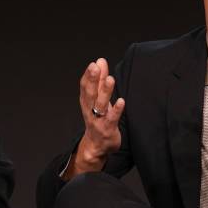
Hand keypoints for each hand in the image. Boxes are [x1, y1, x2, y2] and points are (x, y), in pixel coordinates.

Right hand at [72, 58, 124, 173]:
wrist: (96, 146)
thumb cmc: (98, 118)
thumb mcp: (97, 99)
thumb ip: (100, 80)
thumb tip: (100, 61)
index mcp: (86, 102)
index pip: (85, 87)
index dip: (89, 76)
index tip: (94, 64)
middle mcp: (90, 110)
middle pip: (90, 93)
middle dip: (93, 80)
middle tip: (95, 67)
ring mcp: (98, 120)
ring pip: (100, 105)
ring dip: (105, 92)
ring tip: (110, 79)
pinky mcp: (108, 129)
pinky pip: (111, 119)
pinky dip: (116, 110)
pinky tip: (121, 101)